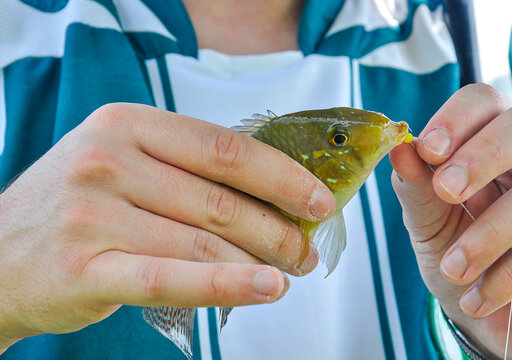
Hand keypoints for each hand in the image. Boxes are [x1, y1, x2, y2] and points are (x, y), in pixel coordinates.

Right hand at [0, 103, 334, 350]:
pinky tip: (264, 289)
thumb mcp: (122, 163)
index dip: (281, 175)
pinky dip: (228, 285)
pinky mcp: (86, 267)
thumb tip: (268, 193)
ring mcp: (93, 213)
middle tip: (307, 247)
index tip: (318, 198)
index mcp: (126, 124)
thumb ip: (184, 169)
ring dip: (261, 260)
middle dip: (278, 227)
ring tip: (291, 271)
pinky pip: (173, 277)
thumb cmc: (75, 206)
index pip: (224, 146)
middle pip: (219, 198)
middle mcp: (108, 160)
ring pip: (203, 241)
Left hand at [390, 84, 511, 358]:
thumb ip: (416, 188)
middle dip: (485, 153)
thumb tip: (399, 150)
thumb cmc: (458, 256)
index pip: (482, 101)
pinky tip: (480, 298)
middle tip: (448, 190)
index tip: (428, 150)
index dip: (457, 119)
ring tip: (454, 269)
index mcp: (490, 142)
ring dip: (492, 232)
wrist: (489, 314)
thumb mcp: (429, 223)